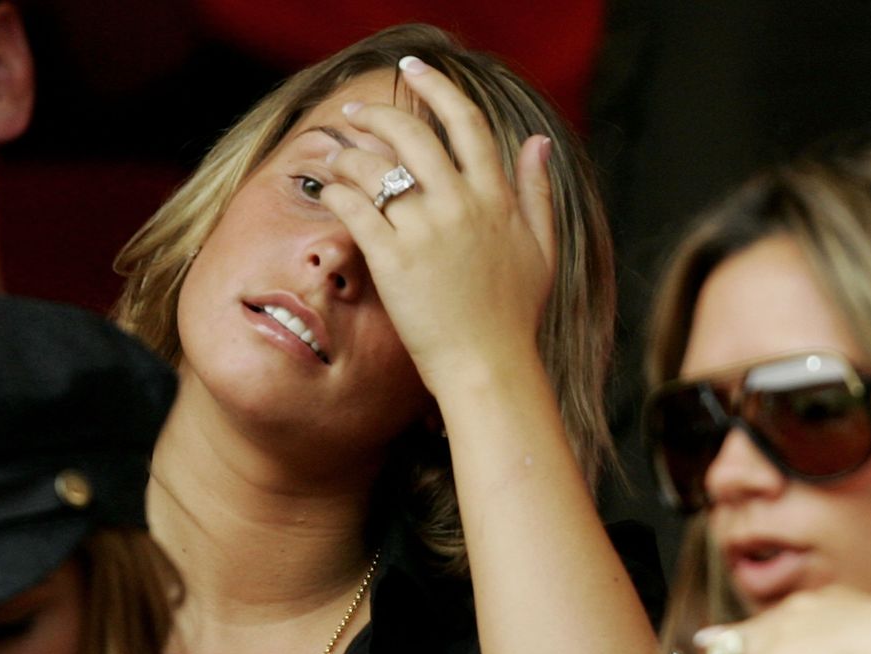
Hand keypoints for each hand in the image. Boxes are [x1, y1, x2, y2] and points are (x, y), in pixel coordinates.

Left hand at [319, 56, 555, 395]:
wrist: (488, 366)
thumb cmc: (514, 316)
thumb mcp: (542, 250)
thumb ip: (538, 192)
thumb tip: (538, 141)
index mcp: (496, 198)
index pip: (467, 124)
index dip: (438, 89)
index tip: (416, 71)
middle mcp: (460, 204)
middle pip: (412, 134)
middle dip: (379, 114)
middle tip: (357, 113)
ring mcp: (425, 231)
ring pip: (376, 168)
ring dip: (349, 155)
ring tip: (336, 157)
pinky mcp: (393, 260)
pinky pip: (355, 209)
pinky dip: (336, 193)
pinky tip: (327, 192)